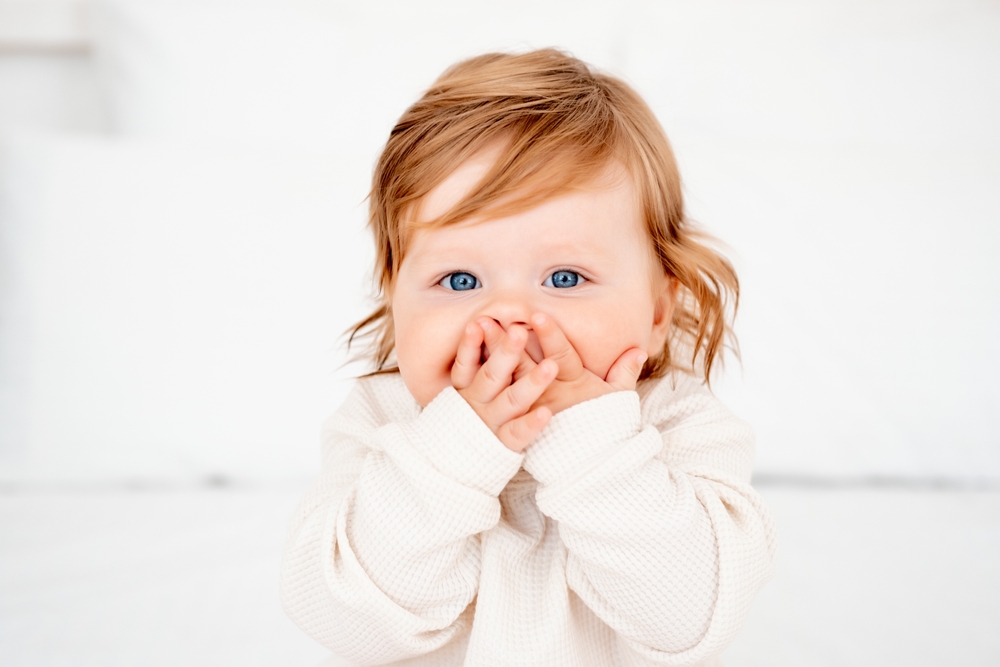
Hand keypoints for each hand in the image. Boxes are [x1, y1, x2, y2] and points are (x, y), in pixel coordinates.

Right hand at [450, 320, 557, 452]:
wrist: (453, 465)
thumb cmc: (470, 415)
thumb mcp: (465, 389)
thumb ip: (474, 364)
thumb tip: (480, 324)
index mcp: (466, 388)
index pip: (466, 363)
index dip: (470, 345)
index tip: (478, 324)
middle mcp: (478, 403)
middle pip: (492, 375)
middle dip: (505, 352)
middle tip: (519, 331)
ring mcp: (492, 423)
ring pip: (511, 401)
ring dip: (530, 383)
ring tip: (550, 367)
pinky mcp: (505, 443)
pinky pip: (518, 434)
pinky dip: (530, 424)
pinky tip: (546, 414)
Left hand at [479, 314, 646, 415]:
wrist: (587, 468)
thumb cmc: (602, 429)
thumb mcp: (616, 402)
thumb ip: (624, 374)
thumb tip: (638, 350)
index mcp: (574, 385)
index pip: (561, 357)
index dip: (550, 337)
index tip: (537, 316)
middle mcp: (547, 395)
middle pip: (525, 365)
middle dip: (510, 340)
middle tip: (497, 316)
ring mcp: (525, 409)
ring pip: (505, 379)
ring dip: (492, 352)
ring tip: (481, 324)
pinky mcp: (508, 423)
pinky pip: (484, 393)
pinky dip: (479, 378)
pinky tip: (469, 354)